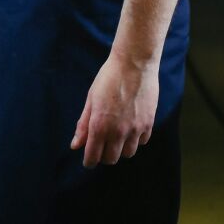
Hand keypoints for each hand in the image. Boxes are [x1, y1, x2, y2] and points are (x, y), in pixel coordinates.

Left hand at [70, 53, 158, 167]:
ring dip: (120, 148)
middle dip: (104, 155)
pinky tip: (130, 126)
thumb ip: (83, 124)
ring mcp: (135, 129)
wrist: (134, 63)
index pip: (93, 157)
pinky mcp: (148, 123)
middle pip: (110, 159)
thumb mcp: (91, 99)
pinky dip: (135, 139)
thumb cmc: (108, 78)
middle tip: (101, 144)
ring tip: (116, 134)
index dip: (89, 160)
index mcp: (99, 125)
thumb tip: (75, 145)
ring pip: (127, 153)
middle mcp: (117, 131)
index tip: (88, 158)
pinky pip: (142, 142)